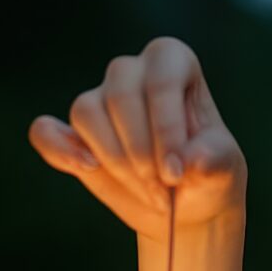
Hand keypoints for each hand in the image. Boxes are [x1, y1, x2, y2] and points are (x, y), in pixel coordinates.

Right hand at [27, 35, 247, 242]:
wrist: (187, 206)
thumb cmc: (209, 175)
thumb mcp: (226, 170)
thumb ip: (216, 160)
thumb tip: (191, 159)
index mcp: (174, 64)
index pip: (161, 78)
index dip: (166, 125)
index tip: (177, 172)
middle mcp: (132, 73)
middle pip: (120, 95)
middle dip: (140, 151)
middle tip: (164, 192)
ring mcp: (100, 100)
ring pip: (86, 113)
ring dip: (114, 161)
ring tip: (148, 193)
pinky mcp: (73, 135)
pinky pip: (45, 131)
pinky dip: (57, 150)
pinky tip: (86, 168)